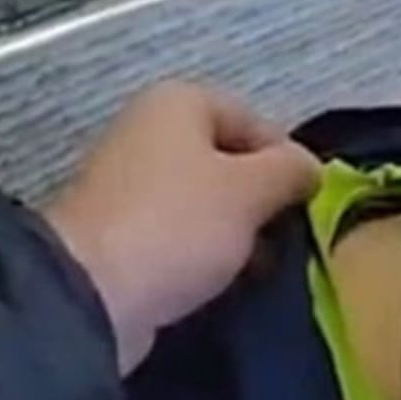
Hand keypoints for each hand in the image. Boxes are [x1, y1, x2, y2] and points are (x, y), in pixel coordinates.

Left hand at [42, 81, 319, 373]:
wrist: (90, 296)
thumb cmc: (177, 226)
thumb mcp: (251, 190)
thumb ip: (291, 171)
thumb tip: (310, 168)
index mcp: (177, 104)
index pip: (255, 121)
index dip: (288, 160)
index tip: (308, 203)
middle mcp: (148, 134)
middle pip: (228, 163)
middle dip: (262, 200)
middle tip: (288, 238)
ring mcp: (130, 187)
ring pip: (205, 204)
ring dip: (237, 233)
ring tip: (259, 268)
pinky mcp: (120, 235)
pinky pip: (179, 237)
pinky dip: (203, 255)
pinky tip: (222, 282)